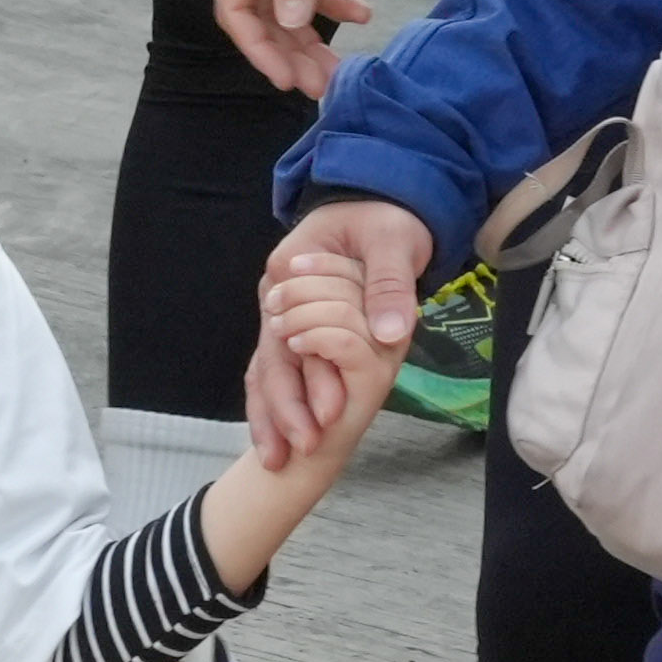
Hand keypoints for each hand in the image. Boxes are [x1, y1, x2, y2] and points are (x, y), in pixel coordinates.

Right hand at [206, 0, 376, 92]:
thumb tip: (287, 22)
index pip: (234, 7)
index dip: (258, 47)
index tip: (284, 78)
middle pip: (262, 15)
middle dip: (290, 53)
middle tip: (320, 88)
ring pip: (287, 8)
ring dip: (311, 39)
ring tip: (337, 73)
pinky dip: (333, 3)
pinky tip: (361, 14)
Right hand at [245, 198, 435, 456]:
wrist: (382, 200)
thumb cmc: (386, 218)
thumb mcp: (393, 242)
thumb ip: (388, 286)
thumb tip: (389, 334)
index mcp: (288, 268)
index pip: (291, 335)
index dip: (306, 379)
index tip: (326, 416)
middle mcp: (275, 295)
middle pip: (273, 360)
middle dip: (283, 410)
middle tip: (299, 451)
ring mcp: (281, 313)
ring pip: (268, 370)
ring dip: (272, 415)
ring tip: (277, 461)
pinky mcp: (294, 326)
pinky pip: (278, 369)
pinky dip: (277, 403)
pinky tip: (278, 440)